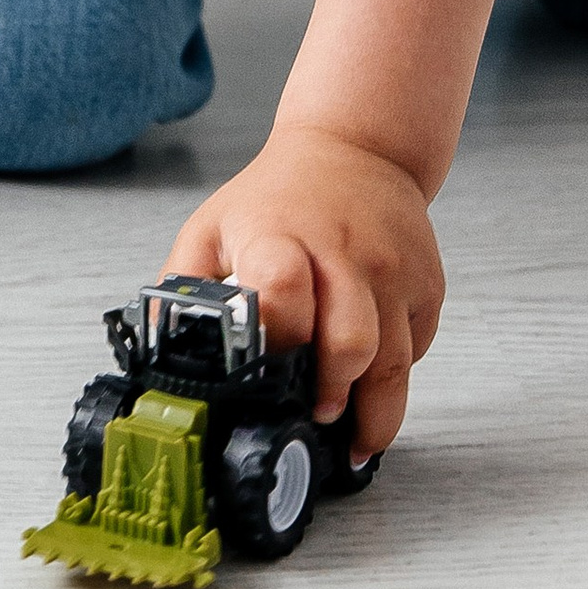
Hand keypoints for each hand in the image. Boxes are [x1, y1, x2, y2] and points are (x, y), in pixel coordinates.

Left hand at [165, 128, 444, 459]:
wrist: (357, 147)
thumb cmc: (277, 196)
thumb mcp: (212, 228)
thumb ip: (184, 290)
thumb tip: (161, 354)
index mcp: (278, 237)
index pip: (282, 289)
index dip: (278, 340)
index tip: (269, 377)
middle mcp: (344, 253)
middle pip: (350, 343)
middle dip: (334, 396)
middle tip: (316, 419)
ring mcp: (392, 269)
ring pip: (393, 362)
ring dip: (374, 414)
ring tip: (352, 440)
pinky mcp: (426, 284)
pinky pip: (416, 351)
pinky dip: (394, 375)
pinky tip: (371, 380)